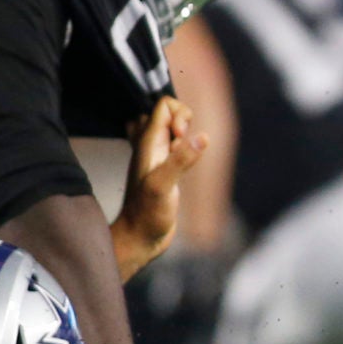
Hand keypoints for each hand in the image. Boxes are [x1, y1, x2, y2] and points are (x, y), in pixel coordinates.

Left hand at [110, 98, 208, 281]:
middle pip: (168, 112)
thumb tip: (203, 137)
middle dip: (183, 120)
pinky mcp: (163, 168)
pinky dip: (183, 146)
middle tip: (182, 144)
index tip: (181, 138)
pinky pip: (173, 144)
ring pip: (170, 127)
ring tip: (183, 154)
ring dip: (184, 134)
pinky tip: (185, 163)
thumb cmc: (147, 215)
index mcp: (147, 143)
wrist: (139, 237)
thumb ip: (181, 160)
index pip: (163, 106)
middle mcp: (149, 146)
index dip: (179, 114)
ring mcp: (156, 157)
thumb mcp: (164, 186)